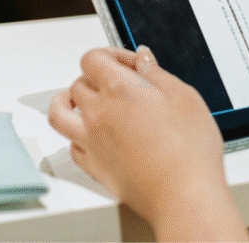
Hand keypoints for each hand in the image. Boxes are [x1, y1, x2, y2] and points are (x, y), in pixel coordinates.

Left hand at [48, 47, 248, 241]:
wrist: (183, 192)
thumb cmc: (189, 149)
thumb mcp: (184, 97)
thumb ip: (157, 74)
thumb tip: (142, 58)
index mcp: (121, 89)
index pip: (93, 58)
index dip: (111, 54)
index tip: (130, 63)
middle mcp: (99, 113)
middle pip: (78, 82)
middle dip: (97, 77)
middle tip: (119, 82)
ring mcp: (91, 141)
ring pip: (59, 113)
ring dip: (66, 102)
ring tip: (78, 100)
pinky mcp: (93, 165)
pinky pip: (70, 145)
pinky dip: (75, 135)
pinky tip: (89, 134)